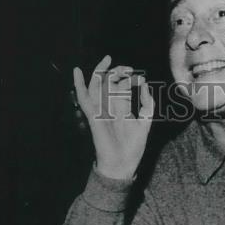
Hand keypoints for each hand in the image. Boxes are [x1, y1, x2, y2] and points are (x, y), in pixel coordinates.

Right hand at [73, 55, 154, 180]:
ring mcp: (100, 111)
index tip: (140, 78)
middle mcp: (110, 107)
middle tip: (128, 69)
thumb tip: (145, 84)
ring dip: (102, 72)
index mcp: (121, 108)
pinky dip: (79, 85)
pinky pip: (84, 99)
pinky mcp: (93, 116)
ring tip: (109, 61)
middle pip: (110, 82)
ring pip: (97, 86)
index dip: (131, 79)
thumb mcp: (145, 122)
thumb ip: (147, 103)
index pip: (123, 87)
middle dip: (118, 72)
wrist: (122, 164)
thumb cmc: (133, 147)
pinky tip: (77, 71)